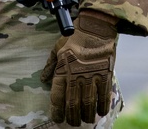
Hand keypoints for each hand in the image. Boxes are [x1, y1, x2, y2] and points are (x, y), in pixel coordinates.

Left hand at [40, 10, 118, 126]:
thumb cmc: (74, 36)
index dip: (56, 110)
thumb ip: (50, 65)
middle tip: (72, 123)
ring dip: (86, 115)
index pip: (57, 96)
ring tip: (85, 120)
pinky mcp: (105, 75)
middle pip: (73, 103)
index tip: (57, 118)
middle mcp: (76, 76)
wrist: (96, 27)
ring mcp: (92, 77)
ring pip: (88, 103)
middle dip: (72, 116)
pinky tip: (100, 112)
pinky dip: (102, 106)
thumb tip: (42, 79)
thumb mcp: (57, 48)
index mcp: (63, 69)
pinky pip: (104, 95)